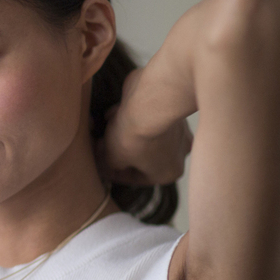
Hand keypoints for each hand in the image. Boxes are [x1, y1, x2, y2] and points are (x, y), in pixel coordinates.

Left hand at [98, 69, 193, 185]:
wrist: (150, 101)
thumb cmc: (134, 135)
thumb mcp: (114, 158)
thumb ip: (110, 165)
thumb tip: (107, 163)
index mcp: (167, 173)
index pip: (136, 178)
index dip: (114, 172)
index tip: (100, 165)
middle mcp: (179, 154)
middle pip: (142, 157)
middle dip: (118, 151)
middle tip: (100, 146)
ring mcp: (179, 132)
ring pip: (145, 137)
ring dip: (123, 133)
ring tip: (105, 129)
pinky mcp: (172, 110)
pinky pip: (149, 119)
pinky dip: (132, 118)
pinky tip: (114, 113)